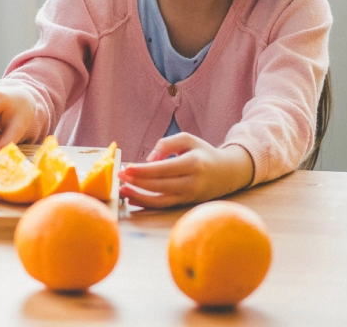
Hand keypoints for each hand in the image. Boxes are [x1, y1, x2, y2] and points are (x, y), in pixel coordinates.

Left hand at [116, 133, 253, 208]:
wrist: (226, 173)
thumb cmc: (202, 153)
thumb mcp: (187, 139)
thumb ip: (167, 143)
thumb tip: (149, 160)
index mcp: (193, 163)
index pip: (164, 170)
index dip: (144, 170)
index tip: (127, 168)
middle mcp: (192, 182)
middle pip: (160, 186)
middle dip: (138, 182)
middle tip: (119, 176)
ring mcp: (190, 196)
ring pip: (161, 200)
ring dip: (140, 196)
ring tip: (122, 190)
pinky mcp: (185, 203)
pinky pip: (164, 206)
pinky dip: (147, 204)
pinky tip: (132, 198)